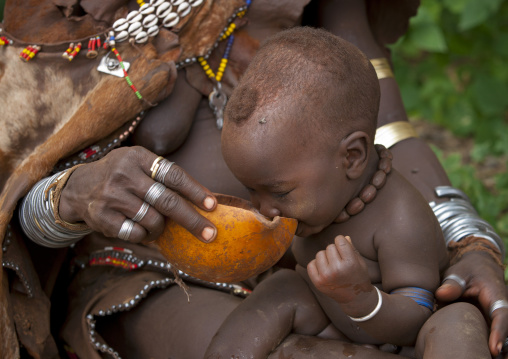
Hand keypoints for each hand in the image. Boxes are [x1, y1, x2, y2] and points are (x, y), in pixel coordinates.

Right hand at [59, 146, 217, 243]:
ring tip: (160, 226)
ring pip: (153, 220)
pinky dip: (145, 235)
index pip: (173, 175)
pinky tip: (142, 230)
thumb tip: (203, 201)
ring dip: (162, 228)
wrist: (77, 187)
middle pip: (166, 201)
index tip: (212, 205)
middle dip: (192, 220)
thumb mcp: (139, 164)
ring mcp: (111, 196)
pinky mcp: (102, 217)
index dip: (195, 191)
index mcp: (138, 157)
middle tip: (210, 234)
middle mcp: (124, 175)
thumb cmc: (122, 176)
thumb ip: (165, 176)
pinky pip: (135, 233)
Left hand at [307, 235, 371, 304]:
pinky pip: (311, 264)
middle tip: (340, 261)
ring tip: (333, 266)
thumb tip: (344, 236)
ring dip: (325, 257)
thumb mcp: (360, 261)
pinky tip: (325, 270)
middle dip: (335, 251)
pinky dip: (317, 265)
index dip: (342, 242)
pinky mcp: (317, 282)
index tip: (344, 249)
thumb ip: (351, 248)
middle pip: (329, 247)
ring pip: (319, 254)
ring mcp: (325, 276)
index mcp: (350, 263)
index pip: (339, 240)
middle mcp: (337, 270)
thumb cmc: (358, 277)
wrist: (354, 298)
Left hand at [436, 251, 507, 356]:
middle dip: (501, 347)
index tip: (495, 349)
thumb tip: (442, 295)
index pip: (502, 316)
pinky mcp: (490, 323)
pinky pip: (491, 336)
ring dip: (496, 349)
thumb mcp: (458, 272)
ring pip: (502, 337)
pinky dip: (487, 347)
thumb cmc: (467, 271)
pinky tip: (480, 355)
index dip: (499, 332)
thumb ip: (451, 283)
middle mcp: (501, 309)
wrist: (478, 268)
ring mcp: (496, 317)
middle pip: (506, 331)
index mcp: (496, 296)